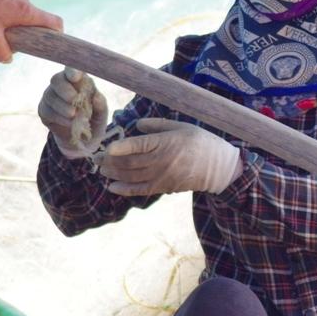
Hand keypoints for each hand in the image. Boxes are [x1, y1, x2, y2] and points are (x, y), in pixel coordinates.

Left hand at [0, 0, 63, 62]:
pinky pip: (0, 10)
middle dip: (8, 41)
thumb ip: (1, 53)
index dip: (57, 35)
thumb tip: (7, 59)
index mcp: (27, 12)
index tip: (48, 43)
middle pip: (26, 26)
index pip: (55, 22)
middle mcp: (23, 1)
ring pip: (10, 19)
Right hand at [38, 67, 108, 157]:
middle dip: (65, 89)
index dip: (72, 71)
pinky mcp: (43, 110)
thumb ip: (101, 105)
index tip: (76, 77)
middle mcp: (62, 85)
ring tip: (74, 115)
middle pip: (56, 79)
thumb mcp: (102, 114)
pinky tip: (70, 123)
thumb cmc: (94, 119)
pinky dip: (59, 117)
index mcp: (78, 80)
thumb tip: (97, 97)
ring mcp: (50, 97)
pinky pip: (47, 111)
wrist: (84, 139)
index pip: (71, 69)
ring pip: (50, 96)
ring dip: (62, 106)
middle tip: (74, 99)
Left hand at [99, 118, 241, 195]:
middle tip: (97, 158)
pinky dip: (124, 190)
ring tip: (102, 169)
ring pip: (131, 176)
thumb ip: (158, 125)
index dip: (120, 147)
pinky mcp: (163, 187)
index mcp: (166, 142)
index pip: (138, 145)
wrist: (218, 167)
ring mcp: (162, 176)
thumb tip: (136, 125)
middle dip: (110, 161)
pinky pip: (140, 190)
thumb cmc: (201, 142)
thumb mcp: (182, 126)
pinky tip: (112, 187)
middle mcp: (162, 160)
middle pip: (130, 163)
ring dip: (113, 174)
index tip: (106, 147)